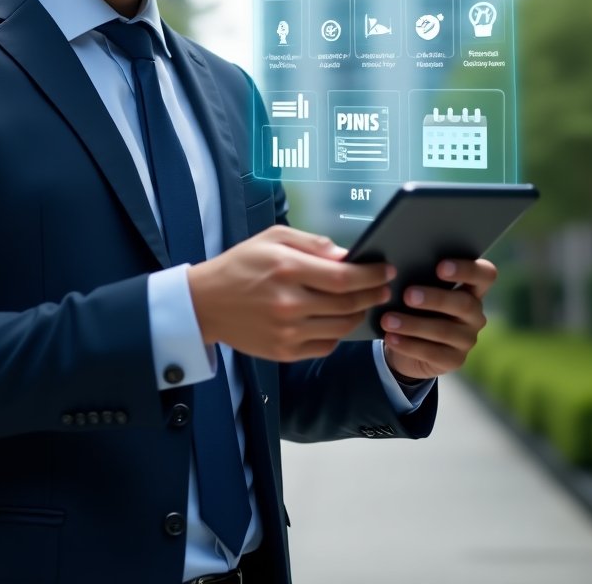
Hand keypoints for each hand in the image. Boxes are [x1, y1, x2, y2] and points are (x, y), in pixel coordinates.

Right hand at [186, 226, 394, 361]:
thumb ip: (312, 243)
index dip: (371, 275)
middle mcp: (289, 303)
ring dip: (359, 315)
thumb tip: (346, 255)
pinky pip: (326, 345)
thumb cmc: (241, 264)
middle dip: (372, 295)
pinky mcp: (284, 352)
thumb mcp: (272, 238)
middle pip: (347, 304)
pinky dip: (338, 333)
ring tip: (363, 303)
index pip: (344, 277)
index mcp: (287, 270)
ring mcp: (287, 332)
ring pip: (341, 327)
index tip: (386, 271)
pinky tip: (336, 320)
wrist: (205, 303)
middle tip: (383, 288)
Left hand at [382, 258, 497, 381]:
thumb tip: (397, 270)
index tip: (440, 267)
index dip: (467, 269)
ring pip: (445, 330)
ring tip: (388, 320)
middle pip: (464, 304)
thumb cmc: (414, 306)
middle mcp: (475, 314)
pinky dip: (409, 345)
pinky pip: (433, 353)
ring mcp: (468, 339)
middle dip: (435, 298)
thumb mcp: (418, 290)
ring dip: (413, 325)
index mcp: (472, 289)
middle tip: (407, 295)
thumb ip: (418, 279)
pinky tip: (391, 338)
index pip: (485, 275)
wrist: (407, 344)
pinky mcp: (455, 360)